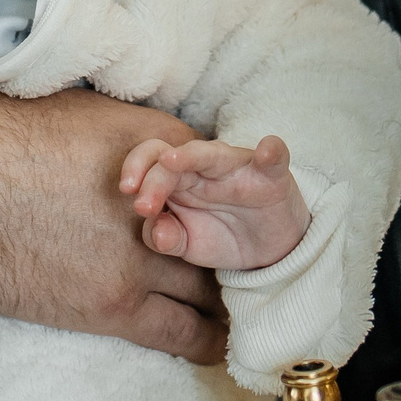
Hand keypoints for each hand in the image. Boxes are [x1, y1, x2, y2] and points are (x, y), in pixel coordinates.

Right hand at [0, 87, 227, 364]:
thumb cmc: (5, 138)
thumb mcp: (91, 114)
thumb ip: (146, 140)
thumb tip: (176, 162)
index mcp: (163, 147)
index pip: (230, 180)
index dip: (236, 204)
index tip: (237, 220)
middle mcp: (166, 204)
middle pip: (229, 239)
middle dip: (236, 254)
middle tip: (242, 268)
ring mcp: (141, 260)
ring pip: (212, 290)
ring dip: (222, 298)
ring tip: (228, 307)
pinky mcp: (112, 306)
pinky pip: (184, 335)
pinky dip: (208, 339)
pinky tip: (216, 343)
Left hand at [119, 134, 309, 270]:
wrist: (267, 249)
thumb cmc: (221, 235)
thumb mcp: (188, 245)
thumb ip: (166, 238)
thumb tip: (156, 231)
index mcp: (179, 179)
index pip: (150, 161)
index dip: (135, 170)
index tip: (127, 193)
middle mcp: (205, 166)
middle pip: (173, 157)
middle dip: (153, 179)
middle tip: (142, 206)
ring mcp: (238, 168)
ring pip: (214, 152)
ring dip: (192, 156)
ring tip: (172, 160)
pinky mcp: (272, 176)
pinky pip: (273, 158)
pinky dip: (271, 151)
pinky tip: (267, 151)